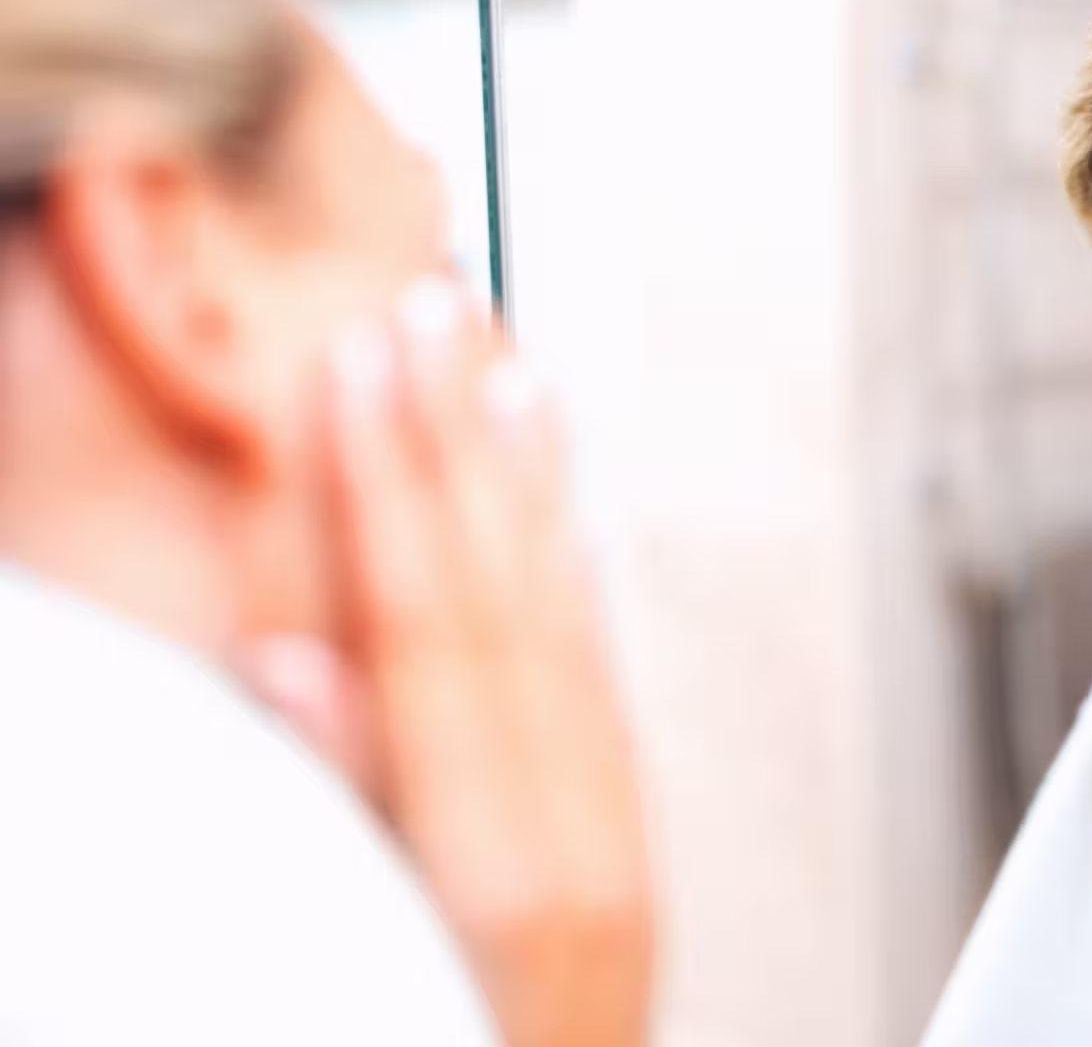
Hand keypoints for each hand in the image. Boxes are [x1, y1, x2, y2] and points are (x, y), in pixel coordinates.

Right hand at [247, 279, 652, 1046]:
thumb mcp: (358, 965)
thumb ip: (324, 816)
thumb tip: (284, 655)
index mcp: (493, 868)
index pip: (432, 630)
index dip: (391, 484)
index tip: (363, 358)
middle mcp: (575, 839)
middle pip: (507, 604)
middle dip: (460, 450)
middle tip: (431, 309)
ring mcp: (614, 848)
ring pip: (569, 631)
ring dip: (532, 494)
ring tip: (509, 372)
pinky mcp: (625, 862)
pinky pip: (601, 692)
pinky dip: (575, 589)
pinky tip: (560, 519)